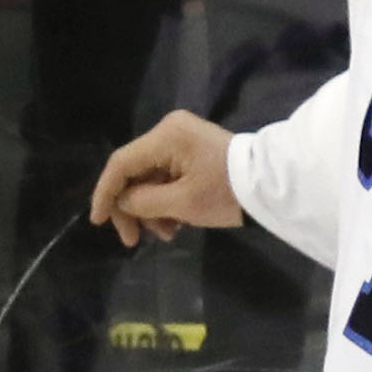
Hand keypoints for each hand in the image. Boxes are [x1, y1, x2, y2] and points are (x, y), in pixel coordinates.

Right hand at [92, 111, 237, 245]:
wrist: (272, 187)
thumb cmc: (227, 193)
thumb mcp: (183, 203)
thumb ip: (143, 202)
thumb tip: (123, 202)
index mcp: (166, 136)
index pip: (121, 163)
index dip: (105, 193)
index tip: (98, 222)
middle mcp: (169, 131)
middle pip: (134, 172)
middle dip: (132, 208)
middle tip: (133, 240)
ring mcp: (182, 140)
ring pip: (149, 178)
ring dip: (151, 209)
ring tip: (167, 235)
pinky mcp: (192, 152)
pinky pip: (166, 177)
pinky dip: (165, 201)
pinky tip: (175, 223)